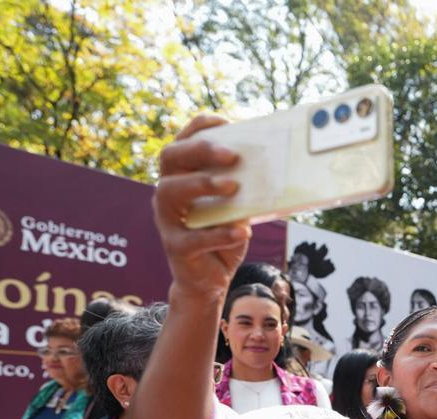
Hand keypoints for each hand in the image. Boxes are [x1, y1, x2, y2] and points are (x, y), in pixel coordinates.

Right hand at [153, 114, 251, 297]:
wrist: (210, 279)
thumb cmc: (223, 235)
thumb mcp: (236, 207)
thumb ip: (242, 188)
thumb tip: (269, 166)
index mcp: (181, 177)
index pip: (182, 141)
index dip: (199, 127)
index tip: (226, 121)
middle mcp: (167, 193)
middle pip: (171, 158)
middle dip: (201, 150)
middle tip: (233, 155)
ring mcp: (166, 219)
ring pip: (170, 191)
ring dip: (203, 184)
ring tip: (233, 186)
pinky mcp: (175, 247)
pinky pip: (193, 238)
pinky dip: (220, 233)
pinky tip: (242, 231)